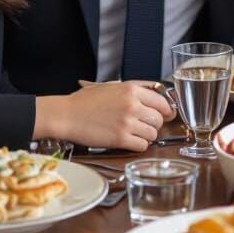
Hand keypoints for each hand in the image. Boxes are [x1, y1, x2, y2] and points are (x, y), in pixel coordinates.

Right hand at [36, 81, 174, 151]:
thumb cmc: (85, 101)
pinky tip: (130, 141)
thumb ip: (134, 88)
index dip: (166, 110)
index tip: (167, 115)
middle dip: (155, 124)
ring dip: (147, 136)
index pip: (162, 101)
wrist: (67, 115)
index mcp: (132, 89)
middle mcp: (133, 104)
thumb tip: (155, 92)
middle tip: (146, 126)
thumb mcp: (111, 86)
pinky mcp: (120, 139)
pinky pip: (142, 145)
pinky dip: (138, 145)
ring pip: (153, 133)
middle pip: (159, 118)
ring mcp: (127, 122)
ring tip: (135, 134)